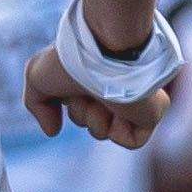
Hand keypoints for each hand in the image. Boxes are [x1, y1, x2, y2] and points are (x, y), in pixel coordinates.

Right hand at [21, 45, 156, 148]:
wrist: (104, 50)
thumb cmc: (71, 60)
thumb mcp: (38, 78)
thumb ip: (38, 106)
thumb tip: (53, 132)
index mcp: (94, 81)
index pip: (77, 108)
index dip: (70, 102)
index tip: (72, 82)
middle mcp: (114, 90)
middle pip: (87, 123)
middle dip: (81, 113)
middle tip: (88, 90)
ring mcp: (134, 101)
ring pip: (104, 132)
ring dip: (96, 119)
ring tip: (104, 96)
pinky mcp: (153, 112)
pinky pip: (132, 141)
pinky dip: (120, 131)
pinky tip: (121, 109)